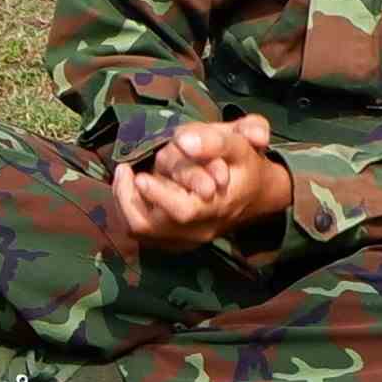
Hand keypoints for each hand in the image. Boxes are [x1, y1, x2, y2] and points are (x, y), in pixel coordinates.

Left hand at [101, 116, 293, 253]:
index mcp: (217, 207)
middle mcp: (199, 229)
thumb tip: (184, 141)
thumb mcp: (240, 143)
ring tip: (123, 175)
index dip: (158, 195)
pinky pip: (142, 233)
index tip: (140, 176)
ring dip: (125, 204)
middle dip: (129, 199)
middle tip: (124, 170)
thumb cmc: (245, 164)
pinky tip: (129, 188)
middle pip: (151, 227)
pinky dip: (130, 211)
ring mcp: (186, 239)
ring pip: (141, 232)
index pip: (183, 211)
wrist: (257, 194)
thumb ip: (217, 140)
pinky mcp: (175, 241)